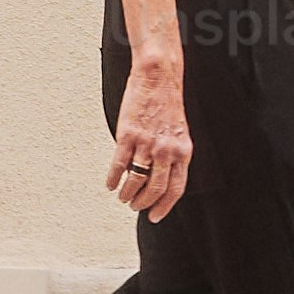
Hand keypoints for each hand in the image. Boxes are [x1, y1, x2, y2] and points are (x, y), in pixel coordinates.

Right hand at [107, 60, 194, 221]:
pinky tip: (110, 184)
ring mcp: (147, 143)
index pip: (176, 189)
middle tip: (135, 207)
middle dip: (143, 203)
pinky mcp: (129, 135)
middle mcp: (167, 150)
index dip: (164, 206)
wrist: (158, 78)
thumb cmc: (167, 103)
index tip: (155, 216)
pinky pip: (119, 165)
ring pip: (136, 180)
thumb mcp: (178, 132)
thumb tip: (155, 176)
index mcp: (183, 151)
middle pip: (155, 189)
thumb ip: (171, 155)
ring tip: (123, 197)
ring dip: (128, 193)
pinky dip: (113, 178)